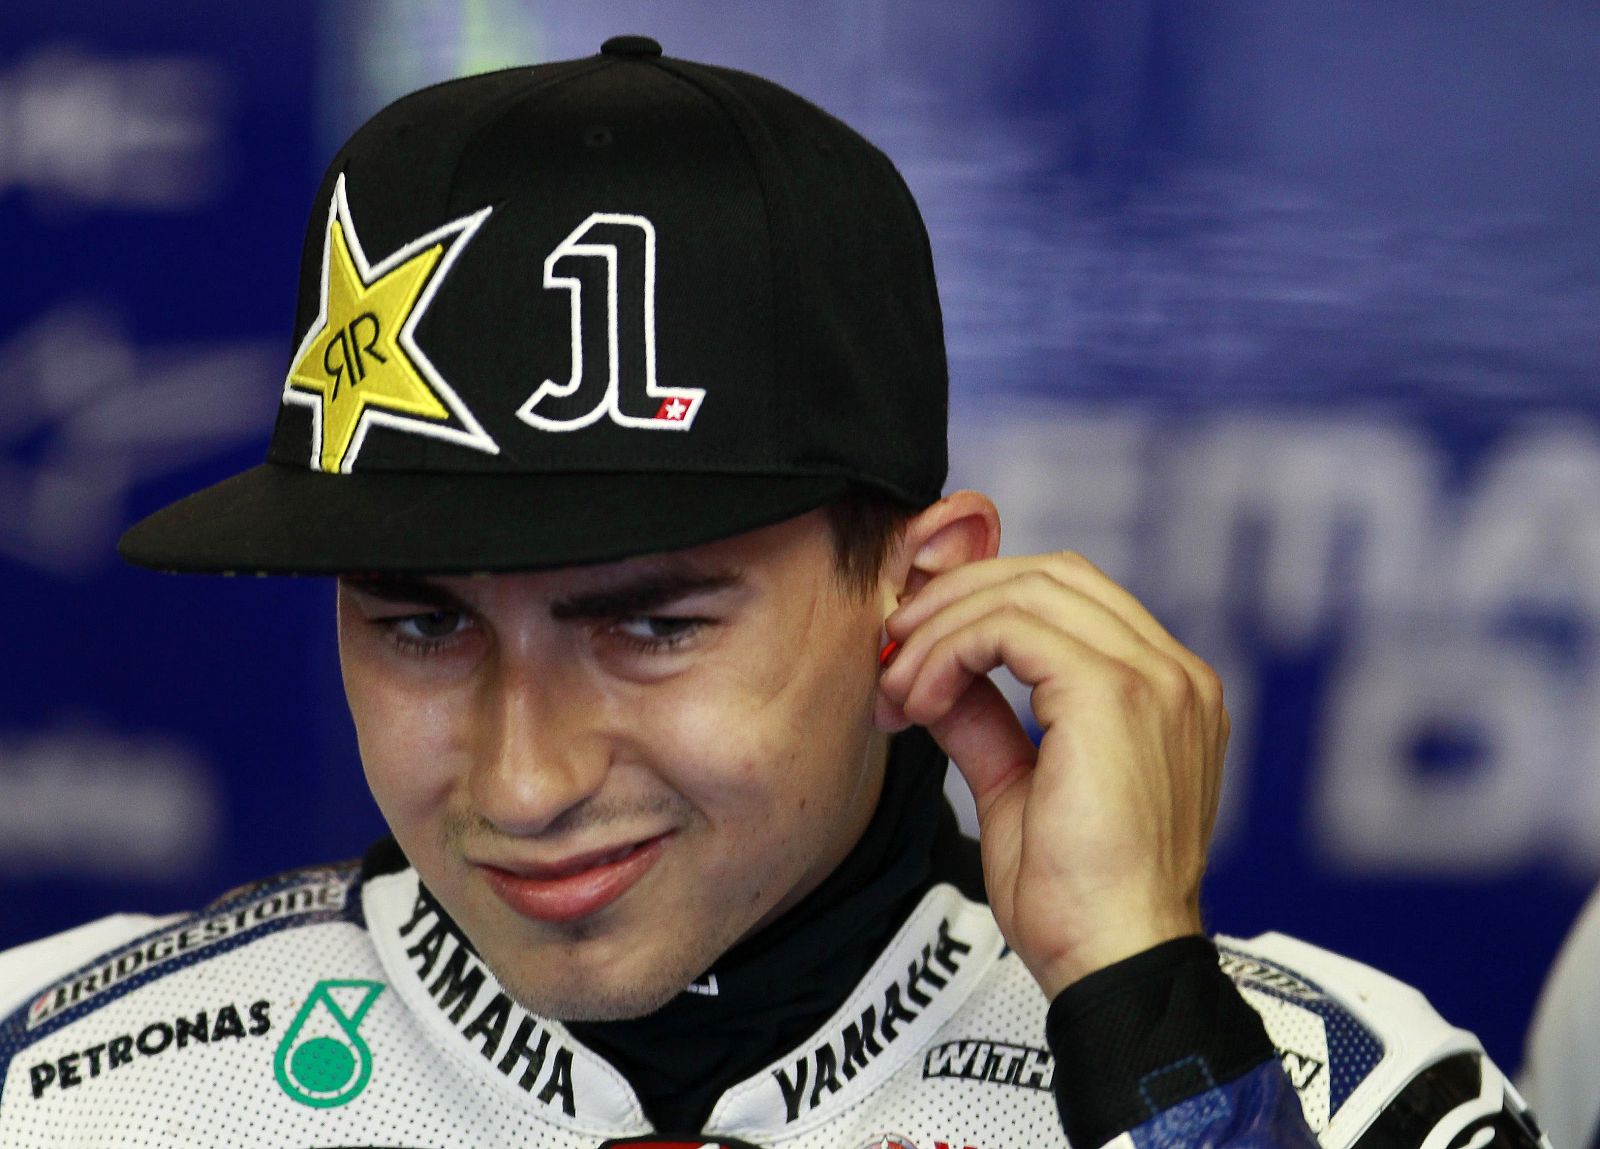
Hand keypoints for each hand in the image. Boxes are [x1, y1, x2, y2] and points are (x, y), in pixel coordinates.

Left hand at [876, 552, 1227, 997]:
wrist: (1112, 965)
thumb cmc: (1076, 900)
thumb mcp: (1017, 789)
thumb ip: (987, 722)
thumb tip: (941, 676)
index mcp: (1165, 692)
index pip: (1070, 597)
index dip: (982, 601)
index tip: (914, 645)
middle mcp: (1173, 673)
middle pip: (1049, 575)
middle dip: (955, 599)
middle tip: (892, 648)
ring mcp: (1154, 679)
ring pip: (1026, 591)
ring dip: (943, 628)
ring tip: (899, 687)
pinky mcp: (1114, 695)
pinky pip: (1012, 628)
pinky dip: (951, 649)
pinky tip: (920, 698)